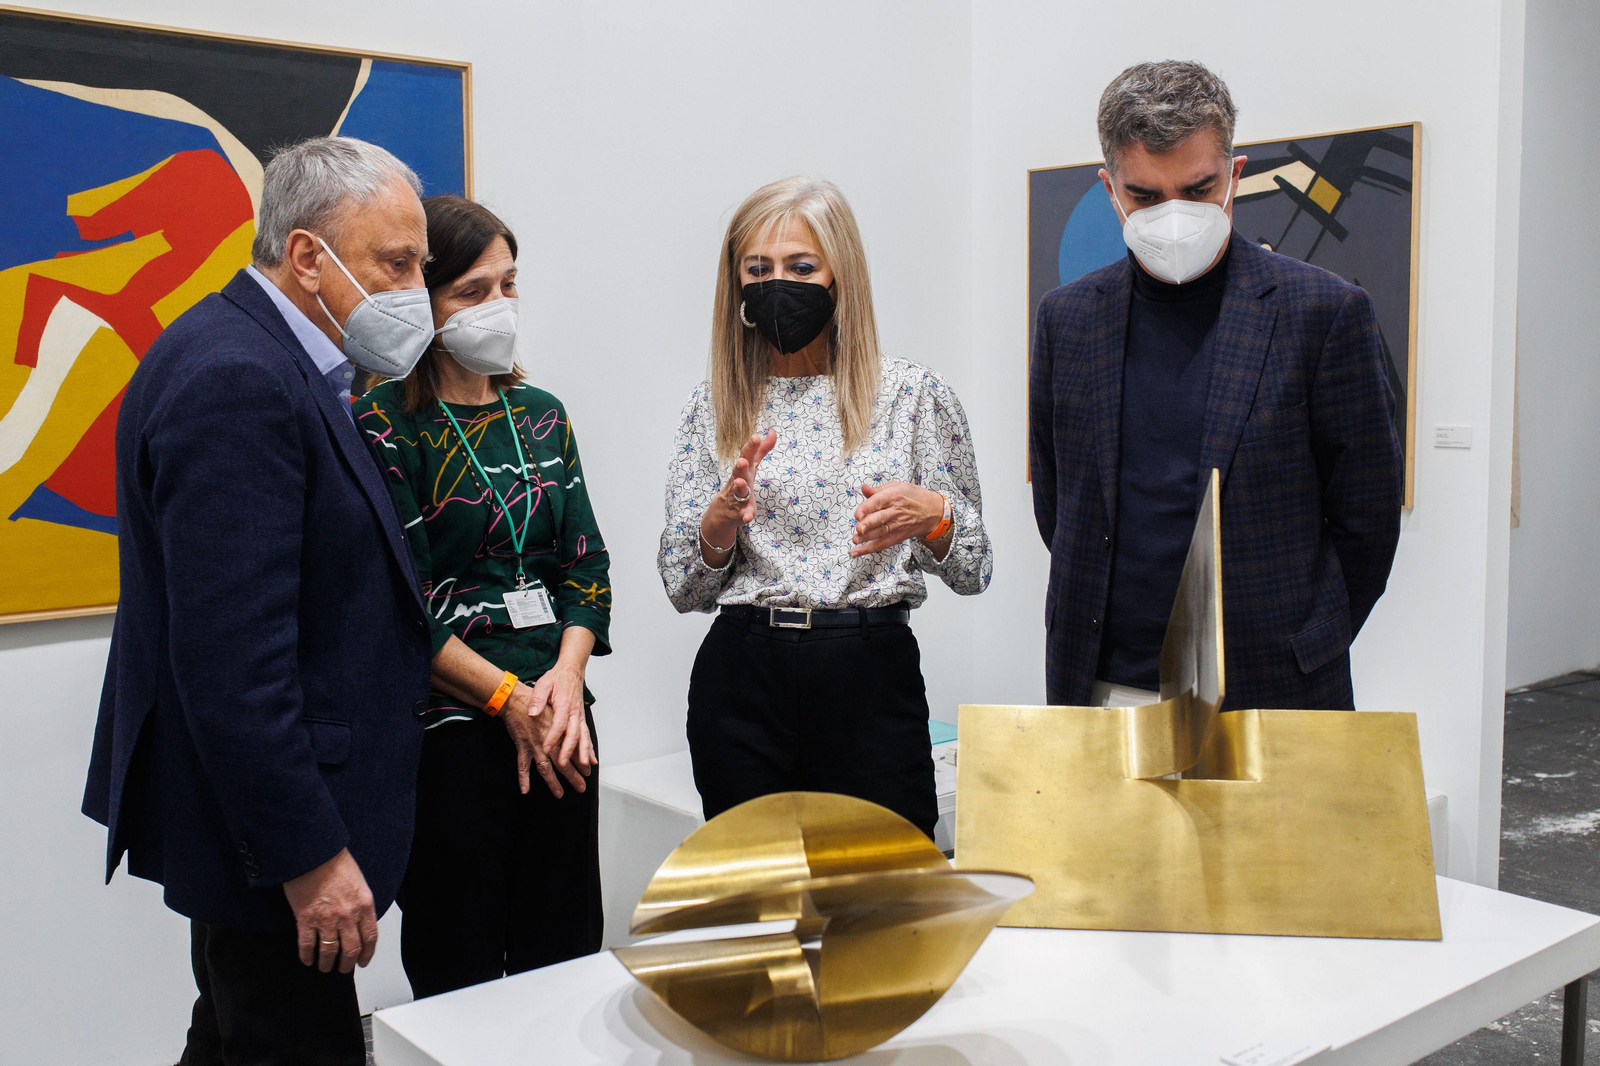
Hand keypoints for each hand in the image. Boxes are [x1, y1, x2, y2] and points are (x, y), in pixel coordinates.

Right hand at [283, 848, 377, 973]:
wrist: (313, 854)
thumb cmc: (335, 863)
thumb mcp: (358, 882)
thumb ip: (360, 904)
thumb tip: (358, 921)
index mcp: (364, 905)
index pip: (370, 937)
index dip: (367, 953)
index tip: (363, 961)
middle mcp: (348, 915)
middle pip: (351, 949)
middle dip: (347, 963)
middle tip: (342, 968)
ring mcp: (327, 919)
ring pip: (329, 951)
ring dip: (327, 963)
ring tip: (324, 967)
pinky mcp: (306, 919)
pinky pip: (307, 945)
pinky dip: (307, 956)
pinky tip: (307, 960)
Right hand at [503, 680, 588, 798]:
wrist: (517, 699)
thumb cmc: (538, 703)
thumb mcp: (559, 711)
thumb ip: (569, 727)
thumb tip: (580, 736)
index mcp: (559, 732)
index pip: (573, 751)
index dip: (581, 763)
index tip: (588, 772)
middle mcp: (548, 742)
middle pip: (563, 763)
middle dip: (573, 777)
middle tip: (581, 788)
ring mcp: (535, 746)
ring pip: (545, 768)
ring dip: (552, 782)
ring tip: (559, 793)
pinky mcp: (522, 746)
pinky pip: (522, 765)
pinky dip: (523, 778)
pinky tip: (525, 790)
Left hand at [528, 662, 595, 779]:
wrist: (572, 671)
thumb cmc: (556, 678)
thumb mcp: (543, 684)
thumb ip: (538, 698)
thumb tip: (532, 712)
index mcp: (564, 704)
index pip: (559, 724)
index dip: (553, 737)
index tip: (546, 749)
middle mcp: (575, 712)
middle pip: (573, 734)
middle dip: (569, 751)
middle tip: (564, 765)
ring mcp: (580, 717)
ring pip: (584, 737)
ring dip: (584, 753)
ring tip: (585, 767)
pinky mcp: (582, 720)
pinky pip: (587, 736)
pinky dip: (590, 749)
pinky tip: (592, 761)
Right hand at [700, 430, 776, 560]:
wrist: (723, 510)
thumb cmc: (740, 482)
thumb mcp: (752, 466)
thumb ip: (762, 450)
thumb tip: (773, 431)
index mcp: (743, 469)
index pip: (746, 455)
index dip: (750, 447)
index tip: (755, 437)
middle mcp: (738, 480)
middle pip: (738, 472)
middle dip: (740, 466)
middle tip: (742, 461)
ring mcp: (737, 496)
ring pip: (738, 491)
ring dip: (740, 487)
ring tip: (741, 483)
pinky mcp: (740, 512)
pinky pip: (743, 513)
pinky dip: (746, 515)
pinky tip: (748, 518)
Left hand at [850, 482, 944, 557]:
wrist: (933, 511)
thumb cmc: (915, 497)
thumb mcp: (898, 486)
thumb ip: (878, 490)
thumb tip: (864, 488)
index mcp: (894, 496)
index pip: (878, 502)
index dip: (867, 508)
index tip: (857, 514)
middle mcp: (895, 511)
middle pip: (880, 519)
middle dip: (868, 524)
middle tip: (859, 528)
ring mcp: (897, 525)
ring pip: (880, 533)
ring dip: (866, 538)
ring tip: (855, 539)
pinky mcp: (898, 536)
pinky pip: (882, 544)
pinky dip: (869, 549)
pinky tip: (857, 551)